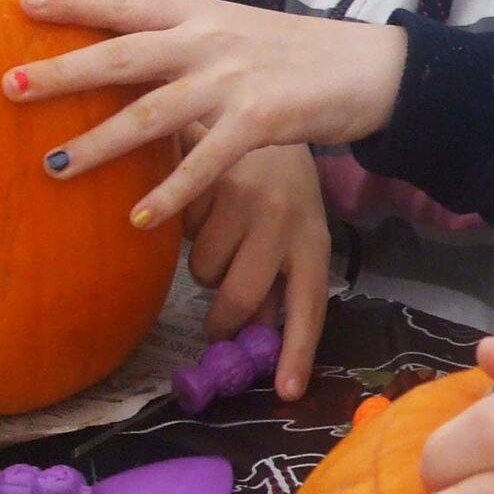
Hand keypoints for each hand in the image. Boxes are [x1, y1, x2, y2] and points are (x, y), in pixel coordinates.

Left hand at [7, 0, 405, 224]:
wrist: (369, 67)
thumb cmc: (298, 50)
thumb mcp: (235, 21)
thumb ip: (181, 17)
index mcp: (200, 14)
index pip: (125, 6)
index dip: (73, 3)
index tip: (20, 3)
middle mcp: (209, 41)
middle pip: (123, 57)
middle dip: (64, 73)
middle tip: (9, 87)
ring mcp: (233, 81)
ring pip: (153, 114)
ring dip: (100, 143)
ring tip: (54, 167)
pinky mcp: (259, 122)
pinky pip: (205, 163)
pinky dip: (170, 192)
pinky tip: (139, 219)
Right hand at [184, 143, 331, 392]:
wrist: (257, 101)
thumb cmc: (276, 183)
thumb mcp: (291, 230)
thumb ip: (277, 280)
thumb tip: (259, 337)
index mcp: (312, 239)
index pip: (309, 305)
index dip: (295, 351)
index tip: (285, 392)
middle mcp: (283, 221)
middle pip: (241, 298)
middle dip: (222, 319)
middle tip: (213, 324)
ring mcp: (243, 201)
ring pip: (205, 269)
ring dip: (202, 264)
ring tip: (215, 233)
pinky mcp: (205, 179)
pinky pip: (182, 232)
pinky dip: (183, 228)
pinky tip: (197, 203)